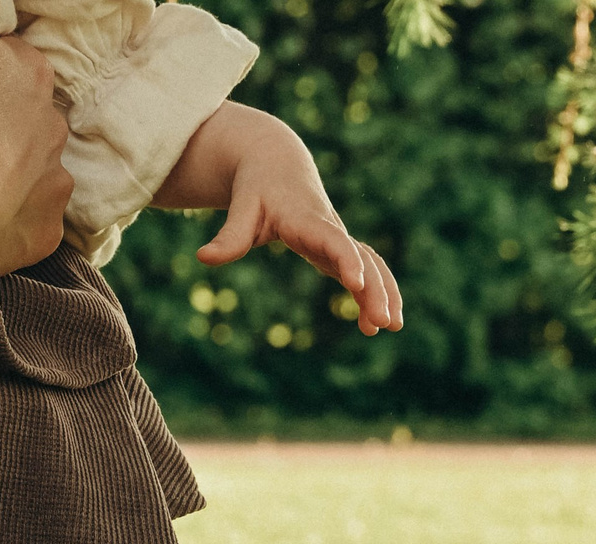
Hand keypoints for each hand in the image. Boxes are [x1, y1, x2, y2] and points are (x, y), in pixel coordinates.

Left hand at [156, 103, 402, 335]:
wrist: (276, 163)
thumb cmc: (256, 187)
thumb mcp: (242, 207)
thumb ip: (229, 235)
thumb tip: (204, 257)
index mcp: (307, 219)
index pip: (332, 240)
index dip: (345, 259)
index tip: (355, 283)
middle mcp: (329, 228)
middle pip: (359, 258)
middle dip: (373, 289)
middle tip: (382, 322)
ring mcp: (336, 238)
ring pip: (370, 264)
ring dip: (384, 293)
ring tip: (391, 326)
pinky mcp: (335, 248)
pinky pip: (363, 269)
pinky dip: (372, 292)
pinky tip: (370, 324)